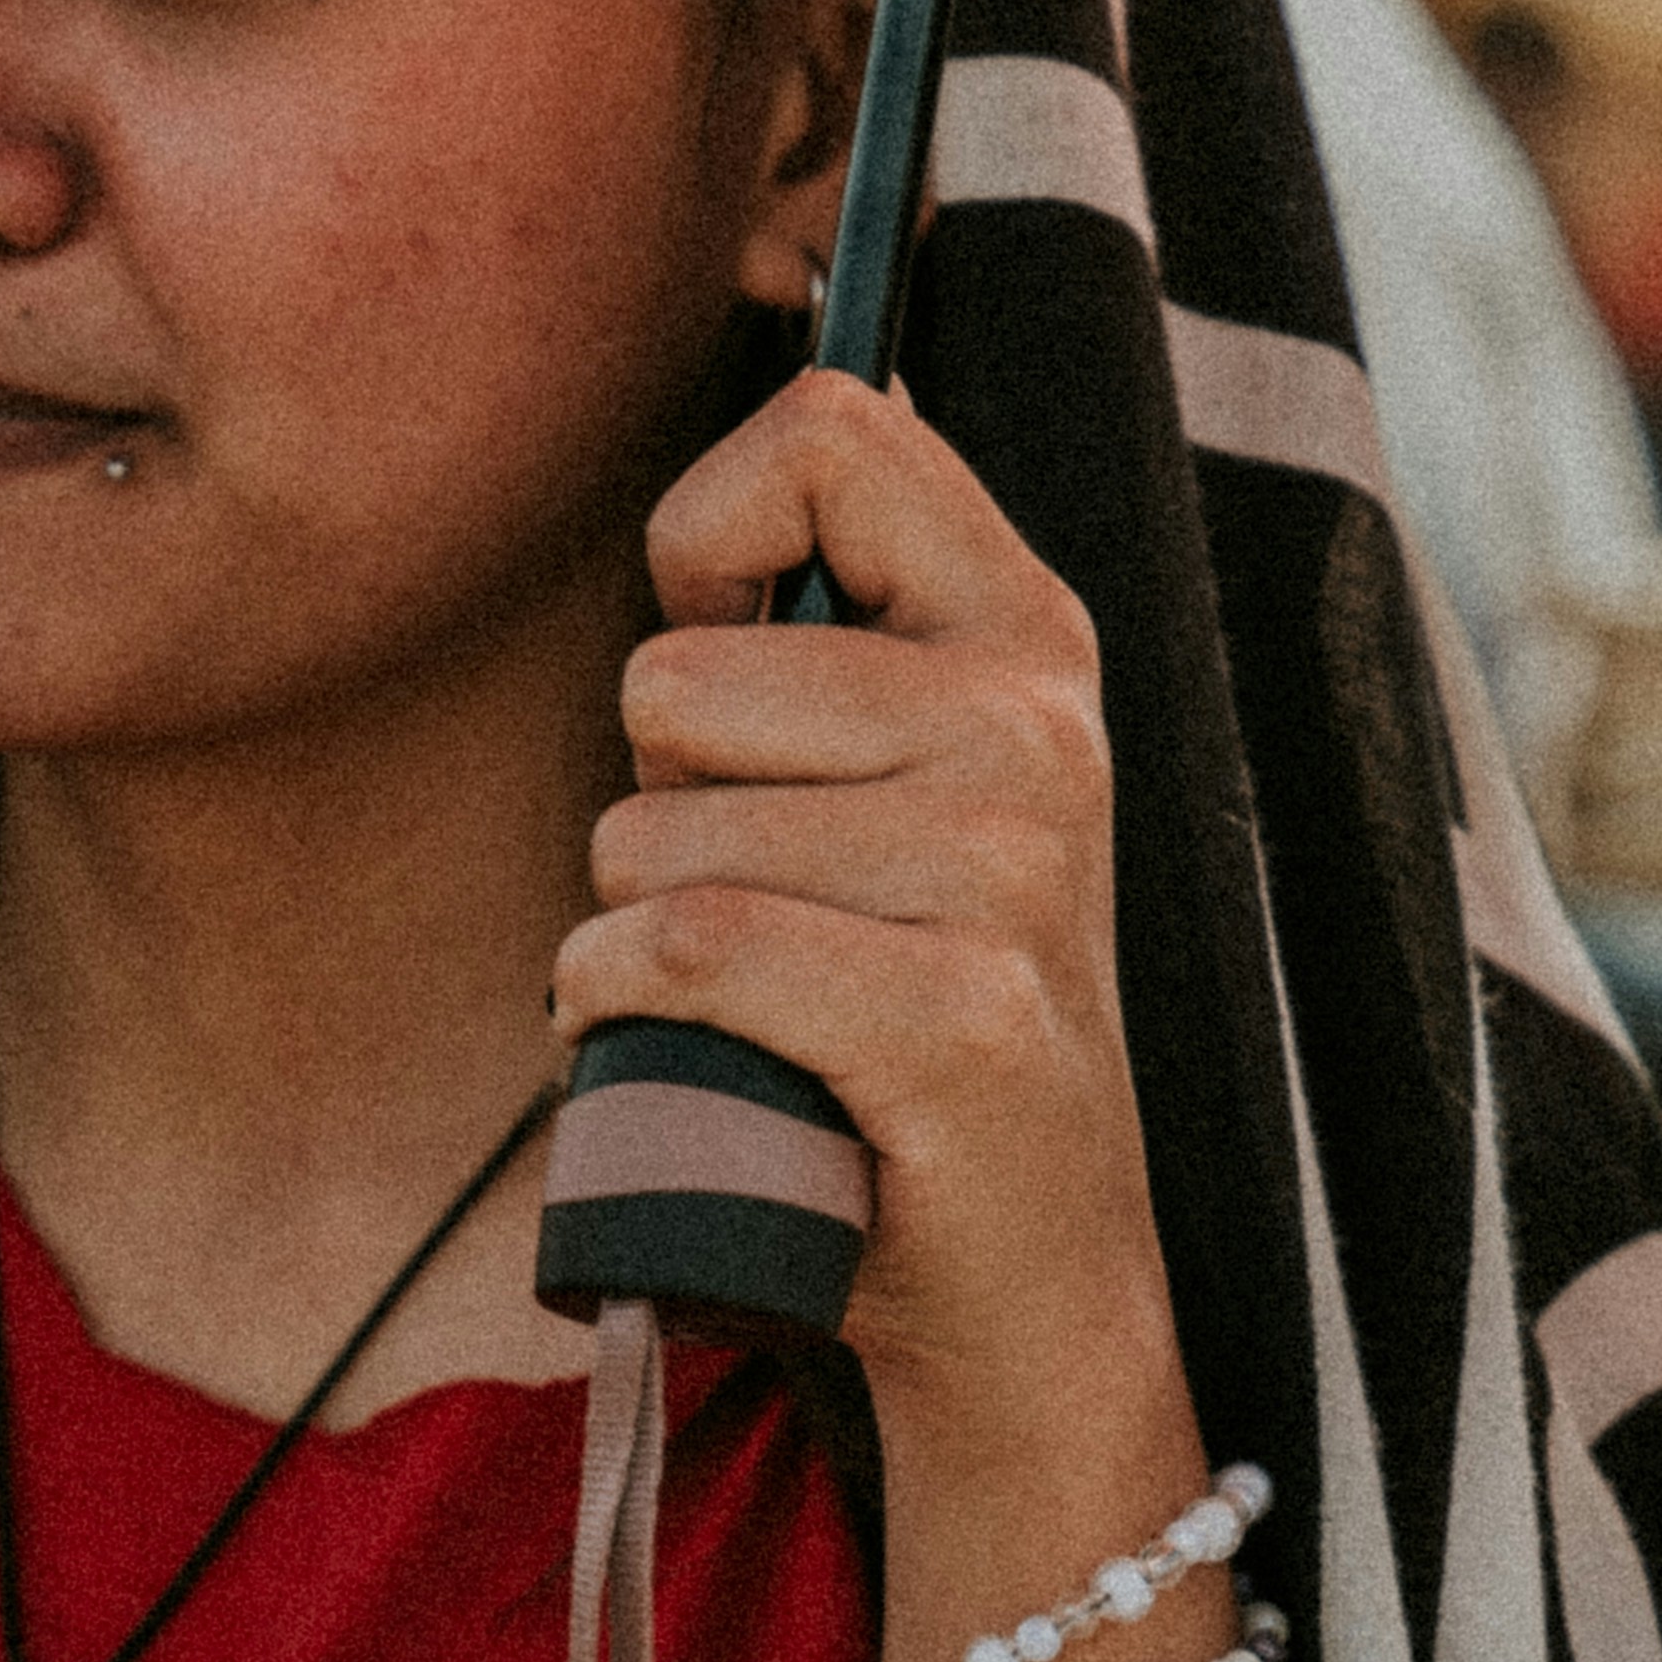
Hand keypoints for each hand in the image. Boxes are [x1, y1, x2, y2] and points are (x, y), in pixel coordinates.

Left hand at [557, 368, 1164, 1468]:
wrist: (1029, 1272)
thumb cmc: (905, 1000)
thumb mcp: (901, 771)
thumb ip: (825, 620)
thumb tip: (734, 389)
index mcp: (1028, 631)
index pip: (828, 436)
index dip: (706, 539)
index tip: (731, 655)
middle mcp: (1037, 725)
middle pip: (675, 677)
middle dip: (658, 806)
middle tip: (775, 901)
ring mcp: (1008, 869)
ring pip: (653, 838)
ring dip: (639, 937)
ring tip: (767, 999)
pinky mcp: (953, 1014)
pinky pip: (676, 951)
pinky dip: (624, 1019)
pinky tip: (709, 1060)